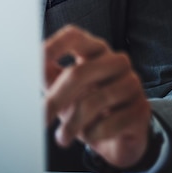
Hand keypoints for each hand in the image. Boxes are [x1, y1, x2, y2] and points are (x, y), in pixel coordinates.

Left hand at [44, 24, 151, 169]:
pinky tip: (92, 135)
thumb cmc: (87, 105)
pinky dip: (94, 134)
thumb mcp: (63, 89)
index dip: (54, 45)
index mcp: (94, 50)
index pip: (74, 35)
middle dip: (56, 99)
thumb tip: (30, 65)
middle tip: (42, 118)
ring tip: (62, 137)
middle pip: (79, 72)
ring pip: (94, 101)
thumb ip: (48, 74)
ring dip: (72, 124)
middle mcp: (116, 61)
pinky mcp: (142, 108)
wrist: (117, 137)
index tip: (37, 60)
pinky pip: (110, 122)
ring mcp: (132, 82)